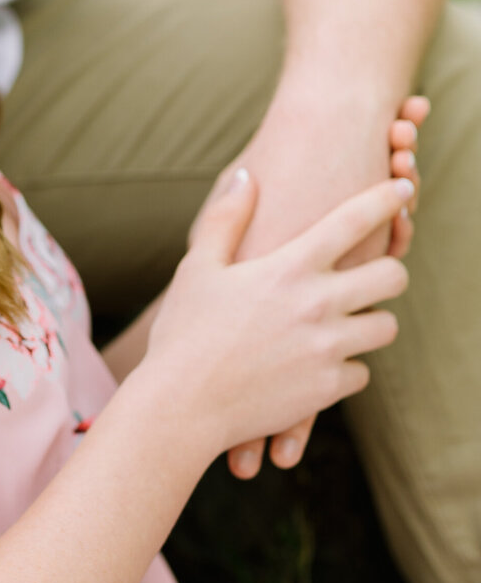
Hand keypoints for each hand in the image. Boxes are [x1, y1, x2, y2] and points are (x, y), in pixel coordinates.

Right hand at [148, 168, 412, 462]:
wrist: (180, 406)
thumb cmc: (182, 333)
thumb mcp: (197, 268)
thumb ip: (226, 218)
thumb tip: (247, 175)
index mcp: (289, 267)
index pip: (354, 221)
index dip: (385, 199)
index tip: (402, 190)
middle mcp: (317, 304)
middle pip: (393, 276)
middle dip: (388, 272)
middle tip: (373, 276)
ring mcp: (327, 348)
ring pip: (385, 327)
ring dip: (370, 323)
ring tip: (346, 325)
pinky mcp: (327, 389)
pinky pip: (360, 374)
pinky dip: (344, 370)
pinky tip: (317, 367)